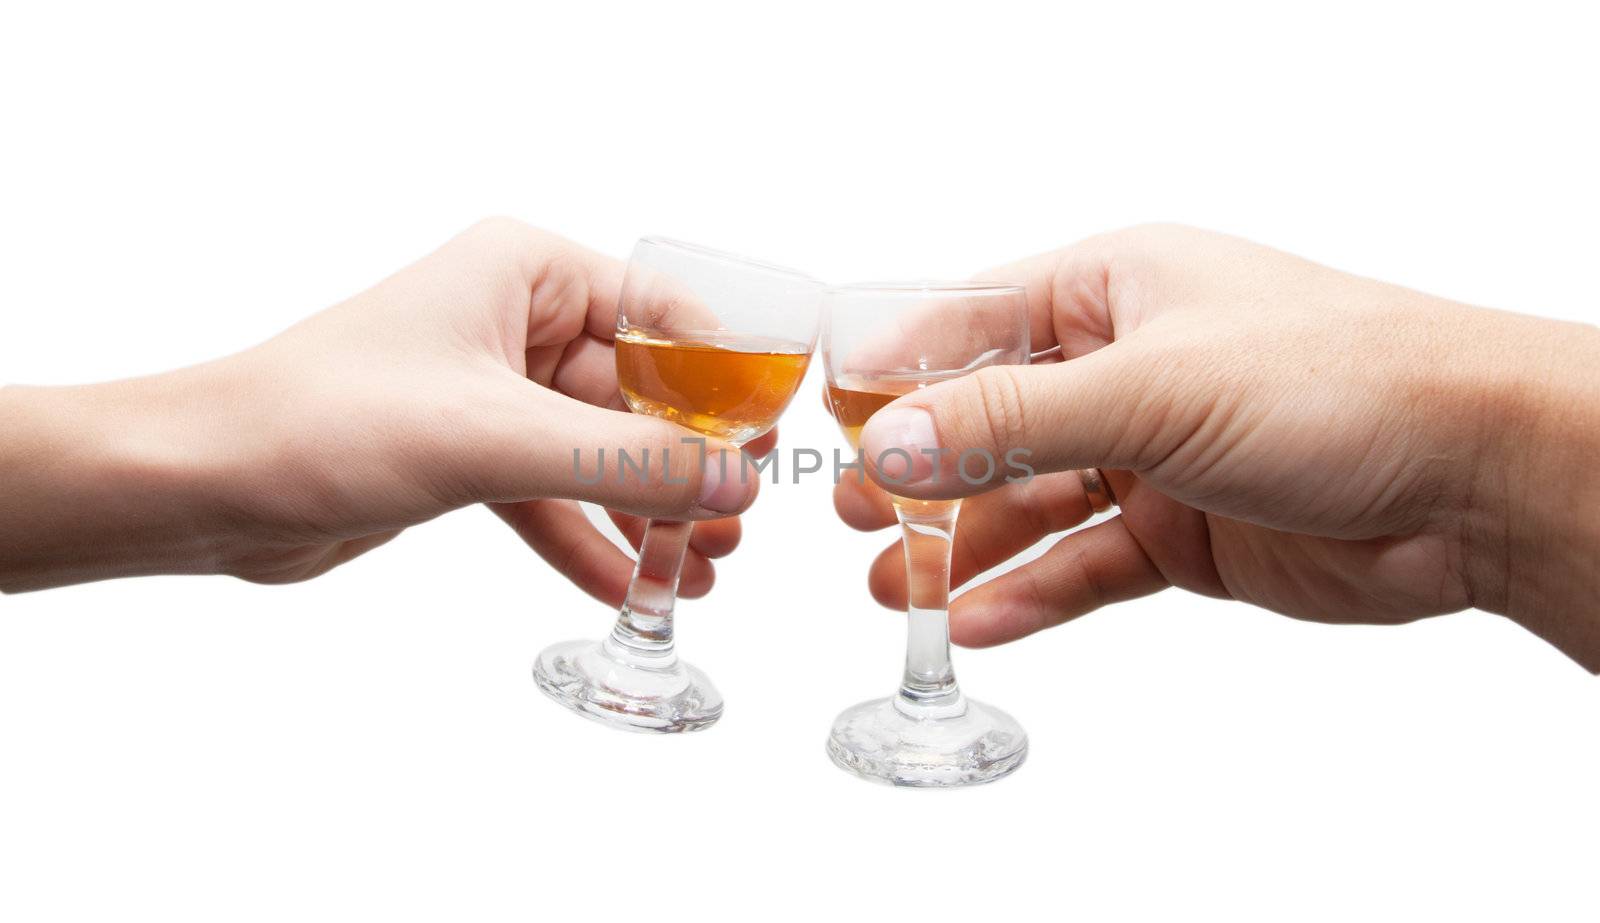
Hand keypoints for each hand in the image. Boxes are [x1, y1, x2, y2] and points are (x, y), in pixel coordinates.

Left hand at [0, 219, 763, 596]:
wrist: (205, 483)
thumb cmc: (322, 420)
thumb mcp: (493, 438)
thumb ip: (624, 460)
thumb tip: (736, 482)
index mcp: (526, 272)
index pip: (664, 315)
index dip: (726, 379)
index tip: (772, 440)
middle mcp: (516, 322)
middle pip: (640, 393)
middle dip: (688, 463)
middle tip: (736, 522)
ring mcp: (493, 391)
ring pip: (600, 451)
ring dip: (648, 509)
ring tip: (703, 568)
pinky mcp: (468, 454)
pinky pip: (554, 494)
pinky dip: (591, 539)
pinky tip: (632, 587)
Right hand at [836, 225, 1599, 668]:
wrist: (1471, 475)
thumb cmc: (1338, 379)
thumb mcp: (1151, 387)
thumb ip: (1011, 422)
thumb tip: (891, 443)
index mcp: (1112, 290)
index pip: (971, 323)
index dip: (895, 373)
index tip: (826, 421)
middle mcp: (1126, 367)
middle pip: (991, 422)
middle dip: (920, 472)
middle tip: (852, 517)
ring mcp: (1153, 454)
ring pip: (1031, 502)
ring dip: (962, 546)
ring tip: (893, 589)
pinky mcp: (1183, 532)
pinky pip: (1085, 564)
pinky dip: (1031, 593)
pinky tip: (976, 622)